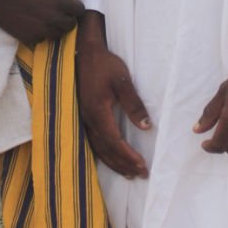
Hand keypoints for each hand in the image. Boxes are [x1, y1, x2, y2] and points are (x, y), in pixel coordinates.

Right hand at [0, 0, 82, 45]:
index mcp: (58, 1)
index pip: (80, 10)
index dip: (76, 8)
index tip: (70, 6)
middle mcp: (53, 17)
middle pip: (70, 25)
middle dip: (68, 19)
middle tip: (60, 14)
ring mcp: (41, 29)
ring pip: (57, 34)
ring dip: (55, 28)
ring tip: (47, 21)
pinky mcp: (28, 37)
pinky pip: (41, 39)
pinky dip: (40, 34)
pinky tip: (34, 26)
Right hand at [77, 11, 149, 178]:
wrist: (83, 52)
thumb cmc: (104, 65)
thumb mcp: (122, 81)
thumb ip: (134, 104)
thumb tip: (146, 126)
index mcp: (98, 112)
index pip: (114, 141)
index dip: (128, 156)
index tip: (142, 165)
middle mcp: (88, 119)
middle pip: (106, 150)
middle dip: (123, 164)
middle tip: (140, 175)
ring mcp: (83, 119)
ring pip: (97, 148)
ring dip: (113, 162)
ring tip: (128, 173)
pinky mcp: (82, 116)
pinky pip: (91, 142)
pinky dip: (103, 154)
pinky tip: (110, 158)